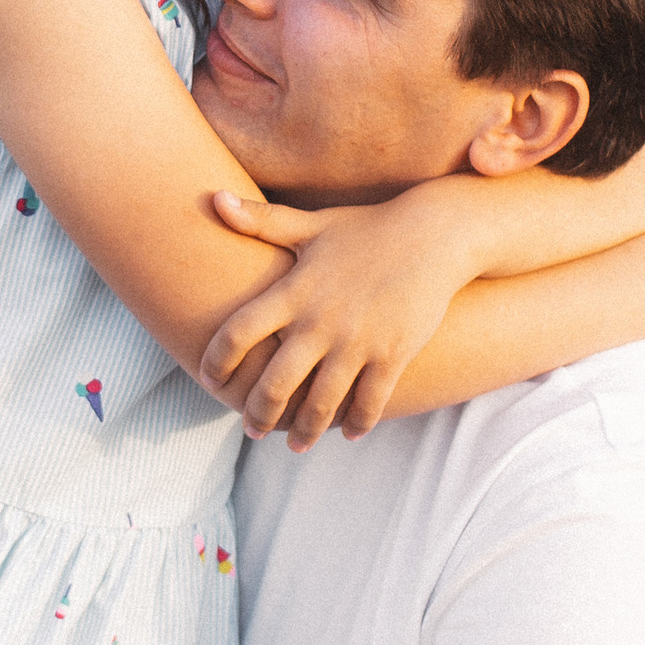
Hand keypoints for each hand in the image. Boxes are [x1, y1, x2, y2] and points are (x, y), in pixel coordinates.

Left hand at [199, 182, 493, 447]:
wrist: (435, 234)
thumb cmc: (367, 228)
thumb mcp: (312, 223)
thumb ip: (261, 221)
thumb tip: (213, 199)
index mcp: (295, 291)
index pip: (239, 332)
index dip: (217, 360)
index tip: (209, 379)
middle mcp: (321, 321)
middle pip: (275, 382)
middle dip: (258, 413)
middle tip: (251, 429)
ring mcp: (358, 341)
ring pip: (321, 403)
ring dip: (304, 431)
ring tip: (294, 445)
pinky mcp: (393, 355)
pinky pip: (369, 402)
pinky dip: (356, 423)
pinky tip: (348, 432)